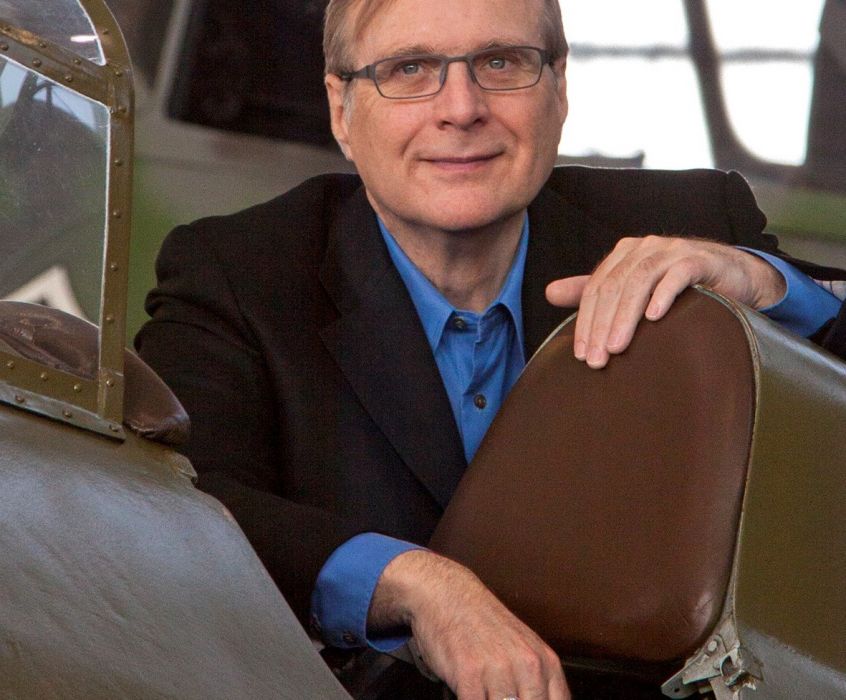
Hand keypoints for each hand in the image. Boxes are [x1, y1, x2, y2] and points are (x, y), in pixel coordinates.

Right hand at [369, 550, 569, 699]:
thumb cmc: (482, 621)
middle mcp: (527, 665)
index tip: (525, 699)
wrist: (448, 593)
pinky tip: (466, 692)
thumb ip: (536, 681)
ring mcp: (498, 669)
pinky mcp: (469, 674)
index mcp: (545, 661)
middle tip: (500, 696)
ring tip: (484, 692)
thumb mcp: (522, 647)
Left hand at [544, 236, 785, 368]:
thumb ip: (592, 291)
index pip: (596, 290)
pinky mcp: (699, 259)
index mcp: (624, 254)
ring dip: (626, 317)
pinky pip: (678, 275)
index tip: (580, 356)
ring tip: (617, 347)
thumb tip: (549, 293)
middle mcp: (644, 248)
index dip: (585, 323)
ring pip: (640, 282)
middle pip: (614, 287)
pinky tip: (654, 318)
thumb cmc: (677, 287)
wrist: (731, 277)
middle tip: (596, 359)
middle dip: (601, 325)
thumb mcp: (631, 290)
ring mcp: (672, 250)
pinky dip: (664, 294)